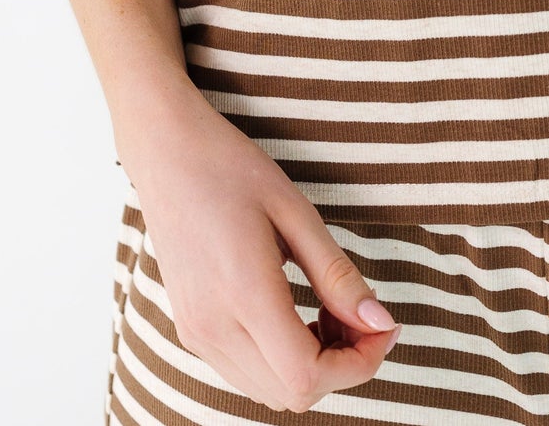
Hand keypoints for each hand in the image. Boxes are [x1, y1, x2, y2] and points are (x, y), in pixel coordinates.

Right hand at [117, 87, 401, 412]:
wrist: (165, 153)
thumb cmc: (232, 170)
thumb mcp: (296, 212)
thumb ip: (337, 275)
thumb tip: (380, 322)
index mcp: (243, 294)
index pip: (307, 376)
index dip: (358, 364)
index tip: (383, 326)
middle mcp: (213, 329)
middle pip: (293, 394)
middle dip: (343, 365)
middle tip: (362, 314)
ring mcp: (196, 334)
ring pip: (270, 391)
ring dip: (313, 366)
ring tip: (329, 309)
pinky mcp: (191, 330)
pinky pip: (246, 374)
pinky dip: (282, 361)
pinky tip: (295, 313)